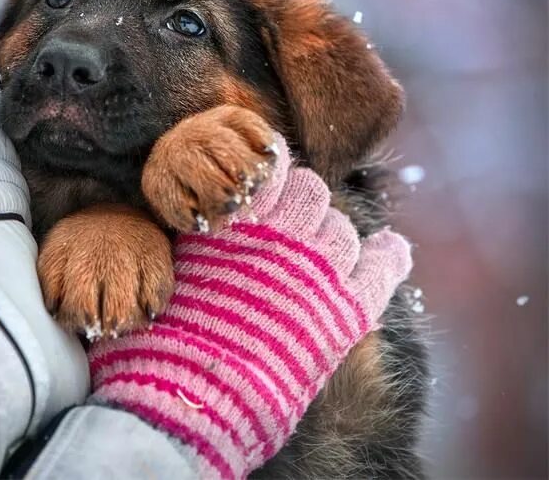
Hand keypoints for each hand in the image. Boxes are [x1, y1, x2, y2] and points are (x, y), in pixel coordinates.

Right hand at [88, 134, 411, 477]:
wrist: (192, 395)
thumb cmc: (169, 340)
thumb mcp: (177, 271)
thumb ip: (204, 241)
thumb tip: (217, 222)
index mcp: (236, 220)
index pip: (272, 166)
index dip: (272, 173)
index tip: (268, 185)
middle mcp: (280, 234)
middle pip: (312, 190)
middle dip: (303, 204)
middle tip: (289, 230)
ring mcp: (318, 271)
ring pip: (344, 228)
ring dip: (332, 237)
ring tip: (319, 259)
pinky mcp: (346, 311)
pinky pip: (383, 267)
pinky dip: (390, 255)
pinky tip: (392, 248)